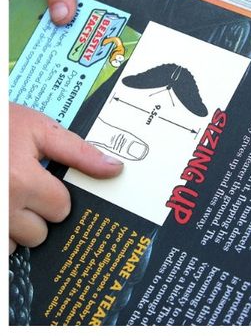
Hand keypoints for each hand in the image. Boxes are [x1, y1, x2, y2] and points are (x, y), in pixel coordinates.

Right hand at [10, 103, 123, 251]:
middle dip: (35, 213)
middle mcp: (2, 207)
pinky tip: (1, 208)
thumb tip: (115, 169)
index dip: (55, 194)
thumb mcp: (38, 128)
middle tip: (20, 187)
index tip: (41, 180)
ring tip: (6, 196)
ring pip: (14, 247)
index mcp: (21, 180)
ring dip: (13, 228)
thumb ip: (78, 152)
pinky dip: (1, 233)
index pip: (60, 208)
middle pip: (38, 233)